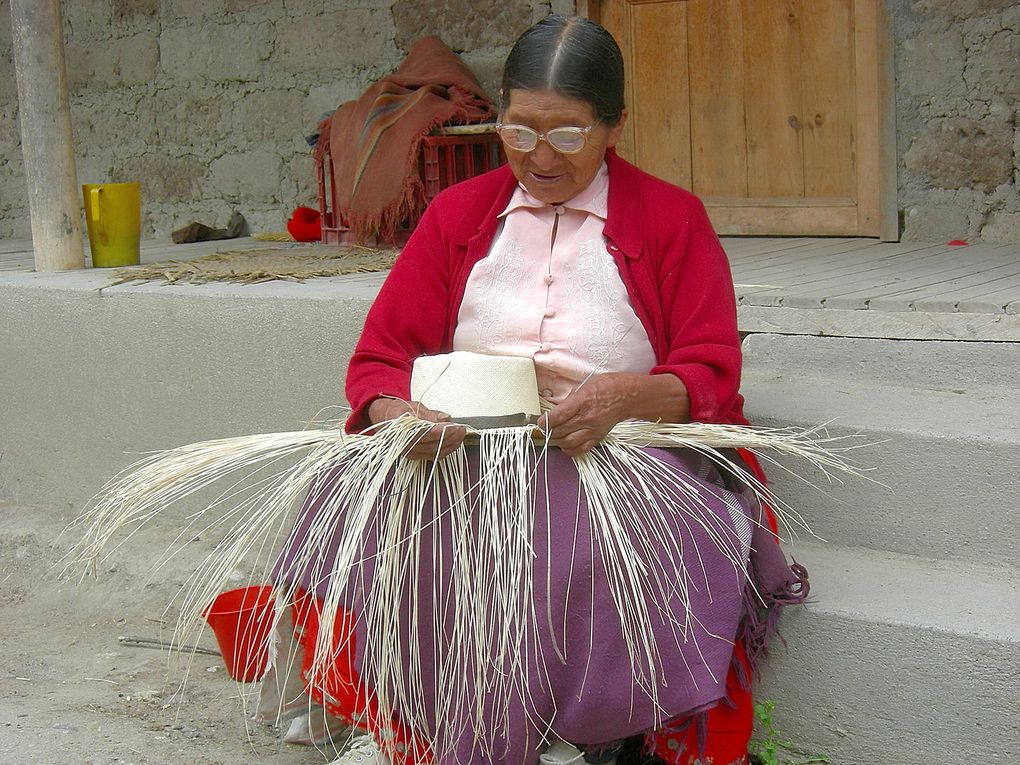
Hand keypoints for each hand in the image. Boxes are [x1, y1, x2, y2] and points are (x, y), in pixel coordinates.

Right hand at [368, 398, 466, 459]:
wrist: (386, 419)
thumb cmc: (399, 412)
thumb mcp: (414, 407)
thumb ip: (430, 414)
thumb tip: (445, 417)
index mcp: (402, 430)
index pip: (426, 433)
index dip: (443, 430)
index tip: (455, 425)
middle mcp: (405, 445)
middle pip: (432, 444)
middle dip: (450, 437)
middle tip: (462, 429)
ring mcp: (410, 453)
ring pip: (435, 452)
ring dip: (451, 445)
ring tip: (461, 435)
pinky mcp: (416, 456)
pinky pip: (434, 456)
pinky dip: (447, 450)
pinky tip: (455, 443)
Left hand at [537, 373, 689, 456]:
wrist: (627, 397)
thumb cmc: (606, 387)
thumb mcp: (584, 385)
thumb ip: (569, 399)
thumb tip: (554, 409)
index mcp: (582, 401)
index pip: (557, 416)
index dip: (545, 422)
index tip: (540, 422)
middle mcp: (586, 417)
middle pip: (560, 431)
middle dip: (548, 432)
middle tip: (543, 429)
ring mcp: (592, 429)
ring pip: (567, 442)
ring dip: (556, 441)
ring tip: (553, 436)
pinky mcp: (597, 437)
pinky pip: (580, 449)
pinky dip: (569, 450)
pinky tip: (565, 444)